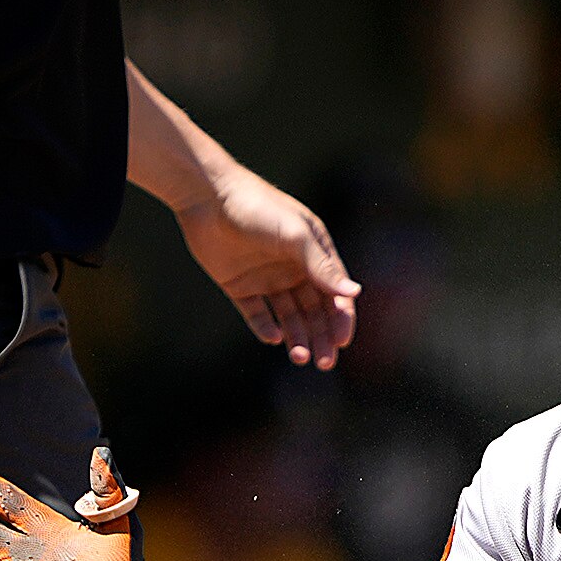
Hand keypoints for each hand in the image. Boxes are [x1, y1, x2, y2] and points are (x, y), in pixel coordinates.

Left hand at [174, 166, 360, 370]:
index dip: (341, 319)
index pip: (335, 293)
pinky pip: (257, 314)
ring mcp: (267, 279)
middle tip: (324, 363)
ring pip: (289, 317)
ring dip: (298, 337)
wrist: (207, 198)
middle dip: (322, 337)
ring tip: (300, 357)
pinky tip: (273, 338)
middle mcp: (293, 268)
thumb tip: (353, 294)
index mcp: (313, 253)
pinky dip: (266, 328)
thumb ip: (322, 266)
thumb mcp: (295, 235)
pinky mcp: (240, 286)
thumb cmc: (258, 208)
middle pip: (314, 311)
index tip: (341, 342)